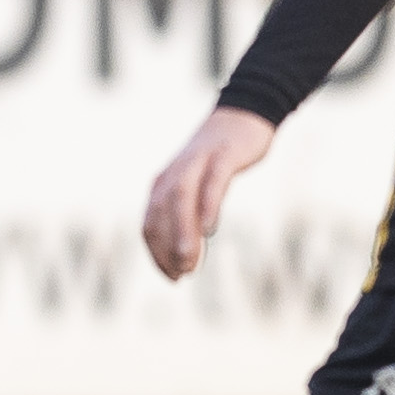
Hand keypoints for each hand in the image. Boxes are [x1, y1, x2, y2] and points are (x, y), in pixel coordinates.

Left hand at [143, 106, 276, 280]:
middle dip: (166, 249)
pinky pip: (212, 182)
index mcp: (163, 184)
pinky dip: (207, 205)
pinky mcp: (223, 155)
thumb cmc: (219, 160)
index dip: (157, 254)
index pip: (150, 225)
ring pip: (181, 199)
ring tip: (189, 262)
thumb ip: (188, 216)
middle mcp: (174, 173)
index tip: (172, 278)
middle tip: (181, 276)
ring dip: (182, 233)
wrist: (243, 115)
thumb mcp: (197, 187)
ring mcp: (198, 162)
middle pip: (160, 214)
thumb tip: (184, 256)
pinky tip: (210, 229)